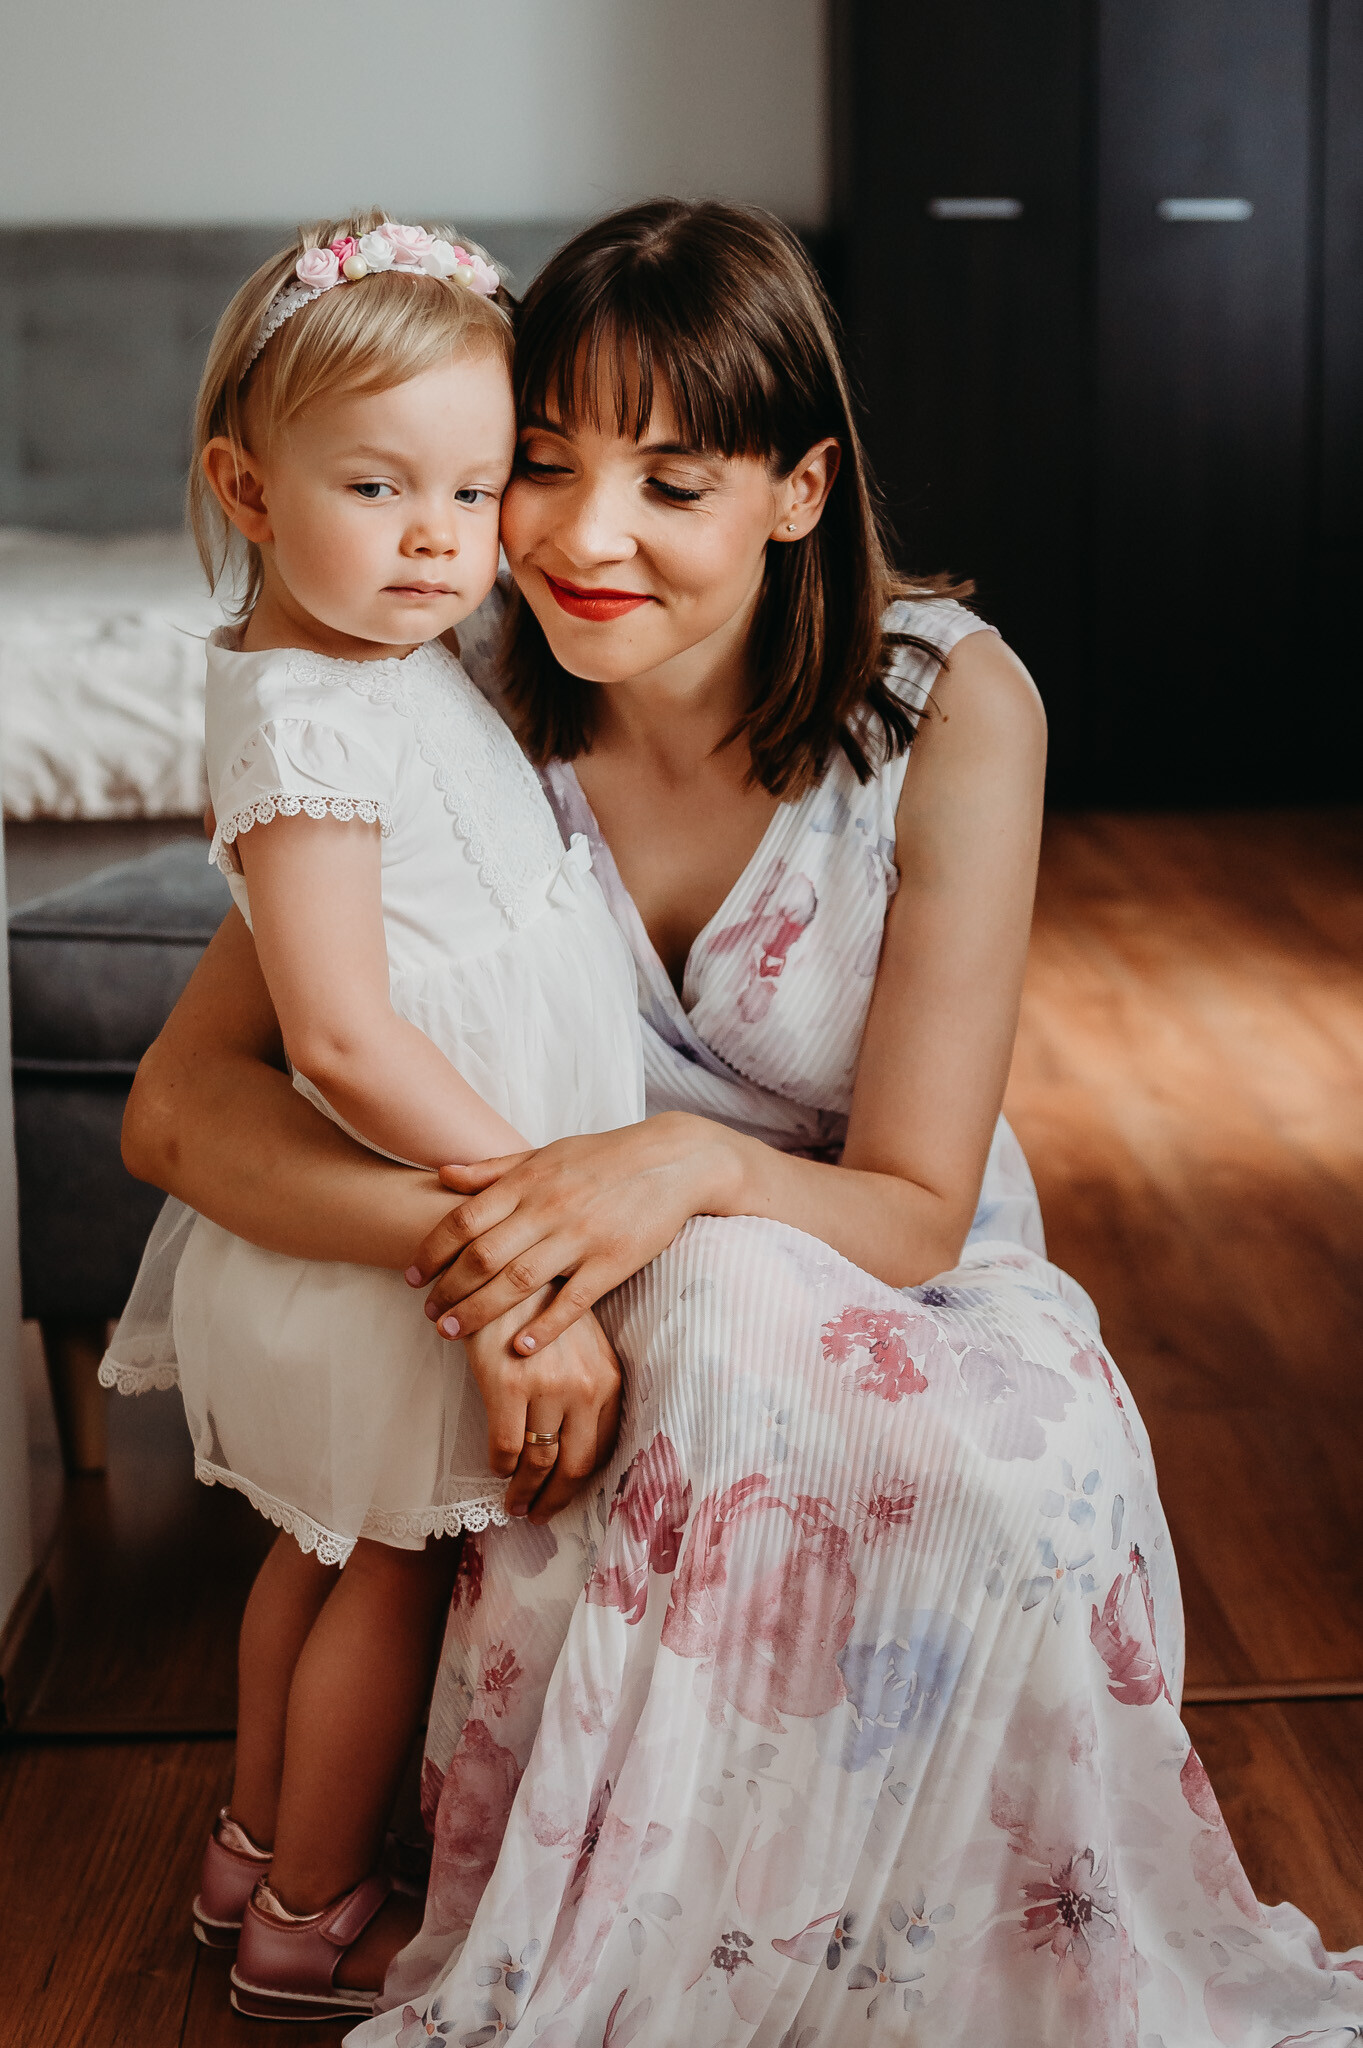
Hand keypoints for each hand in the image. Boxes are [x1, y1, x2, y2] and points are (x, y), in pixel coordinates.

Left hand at [407, 1114, 742, 1353]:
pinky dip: (544, 1327)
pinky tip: (520, 1349)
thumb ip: (493, 1169)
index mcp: (528, 1182)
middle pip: (483, 1257)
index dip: (431, 1252)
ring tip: (450, 1334)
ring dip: (478, 1312)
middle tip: (427, 1316)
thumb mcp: (545, 1153)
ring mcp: (581, 1237)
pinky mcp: (613, 1262)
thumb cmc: (603, 1157)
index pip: (464, 1220)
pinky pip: (573, 1301)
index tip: (411, 1277)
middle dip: (447, 1290)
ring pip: (518, 1282)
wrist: (673, 1159)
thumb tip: (442, 1175)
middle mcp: (548, 1209)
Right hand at [461, 1291, 621, 1521]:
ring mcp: (547, 1387)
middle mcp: (584, 1387)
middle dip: (555, 1499)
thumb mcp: (581, 1344)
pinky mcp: (507, 1386)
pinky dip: (501, 1466)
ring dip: (524, 1492)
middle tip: (537, 1515)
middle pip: (575, 1465)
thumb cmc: (540, 1309)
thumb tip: (576, 1446)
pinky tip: (497, 1468)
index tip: (565, 1497)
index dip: (582, 1483)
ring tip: (514, 1504)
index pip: (602, 1449)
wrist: (502, 1270)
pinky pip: (506, 1448)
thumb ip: (586, 1388)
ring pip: (539, 1463)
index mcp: (607, 1378)